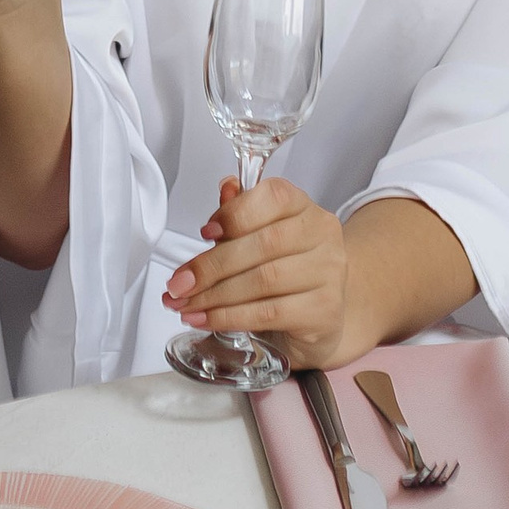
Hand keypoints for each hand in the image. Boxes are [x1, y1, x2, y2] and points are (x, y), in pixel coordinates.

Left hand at [160, 172, 353, 367]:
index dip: (235, 213)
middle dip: (211, 266)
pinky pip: (269, 313)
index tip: (204, 232)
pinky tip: (208, 319)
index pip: (274, 197)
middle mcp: (322, 236)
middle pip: (263, 244)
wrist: (318, 318)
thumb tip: (226, 189)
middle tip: (180, 283)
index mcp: (305, 208)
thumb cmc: (285, 273)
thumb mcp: (260, 239)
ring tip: (186, 305)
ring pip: (263, 281)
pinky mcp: (324, 311)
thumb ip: (241, 215)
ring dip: (215, 296)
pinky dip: (230, 317)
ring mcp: (328, 274)